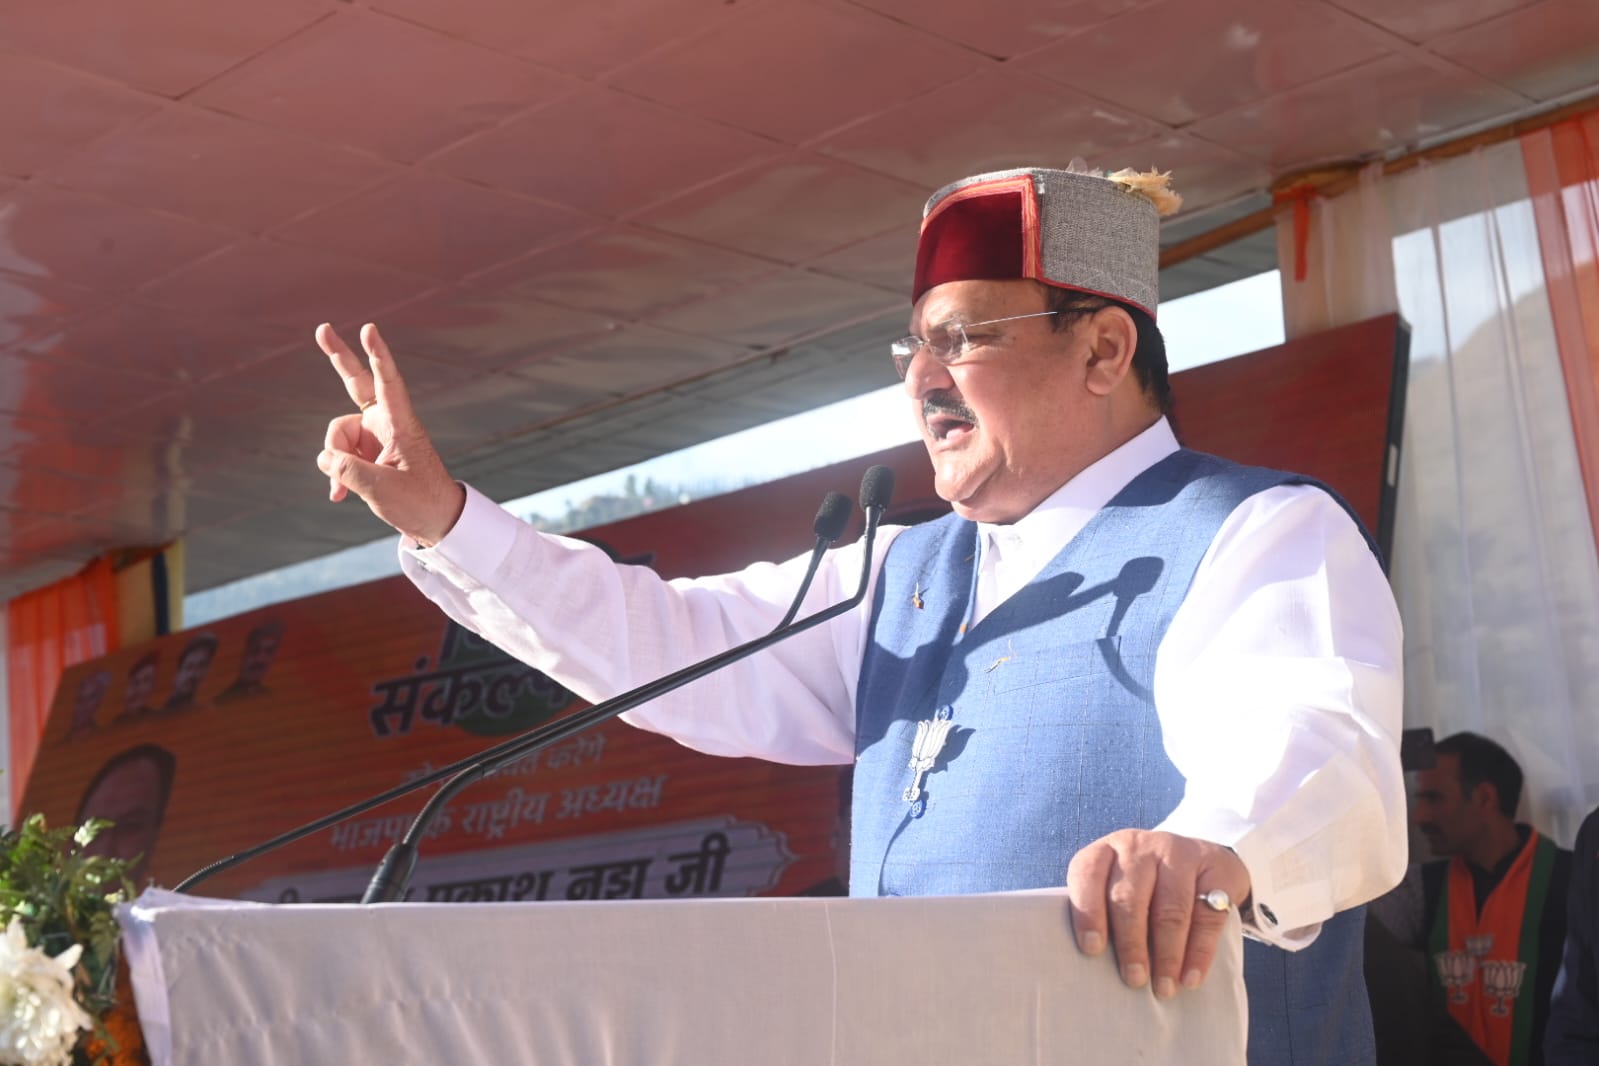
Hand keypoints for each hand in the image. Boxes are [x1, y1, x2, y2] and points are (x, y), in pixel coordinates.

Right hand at [315, 323, 464, 544]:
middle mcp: (386, 423)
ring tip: (347, 489)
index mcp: (401, 424)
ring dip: (336, 462)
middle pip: (357, 383)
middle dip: (339, 357)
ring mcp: (375, 436)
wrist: (435, 521)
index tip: (369, 329)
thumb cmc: (420, 502)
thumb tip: (324, 458)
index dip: (378, 355)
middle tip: (322, 329)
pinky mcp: (367, 452)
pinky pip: (339, 455)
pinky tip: (338, 495)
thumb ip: (347, 470)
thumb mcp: (381, 489)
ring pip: (337, 435)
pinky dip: (337, 474)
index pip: (388, 382)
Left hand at [1066, 829, 1249, 998]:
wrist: (1202, 860)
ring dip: (1167, 954)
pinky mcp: (1216, 868)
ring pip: (1171, 909)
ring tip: (1164, 987)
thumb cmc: (1146, 887)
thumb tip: (1095, 966)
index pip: (1088, 874)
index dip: (1088, 912)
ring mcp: (1179, 853)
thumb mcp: (1118, 886)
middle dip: (1131, 943)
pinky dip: (1199, 952)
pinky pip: (1207, 916)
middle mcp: (1139, 847)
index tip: (1091, 949)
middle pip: (1130, 897)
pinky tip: (1191, 977)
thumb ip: (1104, 914)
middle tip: (1134, 979)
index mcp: (1106, 851)